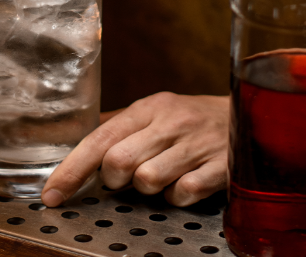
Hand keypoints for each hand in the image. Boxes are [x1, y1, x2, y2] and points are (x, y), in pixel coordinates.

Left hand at [41, 93, 229, 207]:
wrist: (254, 116)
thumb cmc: (192, 120)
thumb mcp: (154, 113)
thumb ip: (117, 129)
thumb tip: (72, 151)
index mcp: (148, 108)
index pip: (98, 139)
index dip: (71, 170)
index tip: (52, 195)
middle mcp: (171, 122)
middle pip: (119, 162)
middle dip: (115, 180)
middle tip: (129, 176)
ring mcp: (197, 144)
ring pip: (147, 181)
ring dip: (148, 190)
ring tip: (163, 175)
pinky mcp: (221, 167)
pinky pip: (182, 194)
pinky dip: (177, 198)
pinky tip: (185, 184)